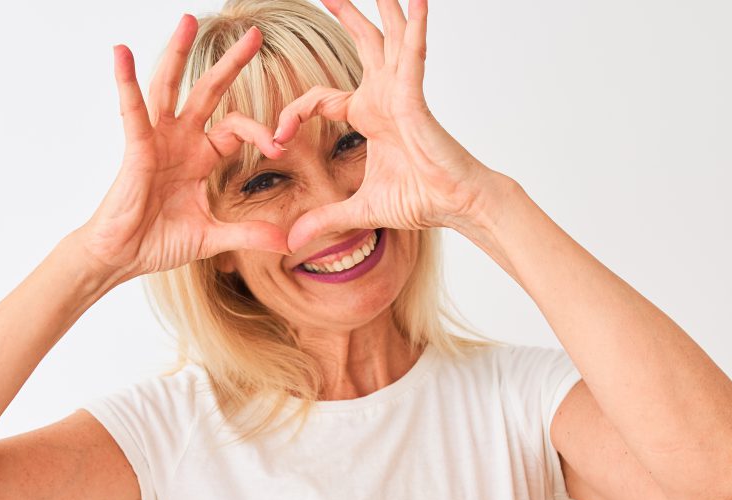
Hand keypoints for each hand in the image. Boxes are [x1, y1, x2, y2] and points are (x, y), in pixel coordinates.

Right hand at [74, 15, 291, 280]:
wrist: (123, 257)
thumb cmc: (158, 242)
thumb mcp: (213, 237)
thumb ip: (248, 234)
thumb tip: (287, 242)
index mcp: (199, 157)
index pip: (235, 128)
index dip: (258, 132)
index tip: (278, 146)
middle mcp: (179, 141)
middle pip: (208, 92)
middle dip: (230, 64)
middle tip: (254, 34)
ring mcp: (156, 141)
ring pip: (168, 87)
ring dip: (177, 53)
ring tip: (187, 20)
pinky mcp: (135, 148)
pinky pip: (132, 111)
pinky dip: (126, 82)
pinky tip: (121, 53)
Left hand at [270, 0, 498, 253]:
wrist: (455, 204)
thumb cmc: (420, 200)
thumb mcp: (358, 209)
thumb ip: (324, 220)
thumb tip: (291, 243)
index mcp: (369, 115)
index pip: (320, 98)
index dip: (293, 113)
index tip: (276, 137)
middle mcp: (385, 95)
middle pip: (363, 42)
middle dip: (346, 13)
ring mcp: (401, 91)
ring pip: (388, 36)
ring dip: (382, 7)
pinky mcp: (415, 96)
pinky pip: (412, 53)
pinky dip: (415, 27)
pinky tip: (417, 0)